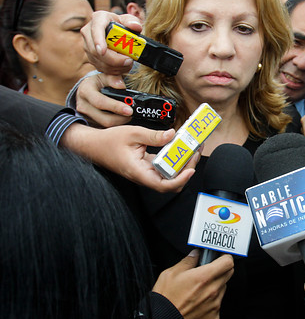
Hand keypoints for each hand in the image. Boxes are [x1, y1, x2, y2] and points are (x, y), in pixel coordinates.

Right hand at [61, 123, 196, 192]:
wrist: (94, 145)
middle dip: (187, 168)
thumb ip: (154, 136)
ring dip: (183, 164)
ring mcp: (146, 172)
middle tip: (196, 151)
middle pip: (171, 181)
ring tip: (192, 148)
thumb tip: (172, 135)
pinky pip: (164, 167)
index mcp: (139, 172)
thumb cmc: (108, 142)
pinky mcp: (147, 167)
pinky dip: (174, 158)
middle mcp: (144, 176)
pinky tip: (181, 147)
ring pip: (169, 175)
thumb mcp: (132, 133)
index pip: (162, 185)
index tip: (190, 170)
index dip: (179, 181)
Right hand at [75, 72, 133, 127]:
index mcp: (86, 91)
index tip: (129, 110)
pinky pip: (104, 128)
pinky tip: (120, 119)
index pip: (100, 102)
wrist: (86, 90)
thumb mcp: (104, 76)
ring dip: (119, 123)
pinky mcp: (89, 123)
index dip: (116, 107)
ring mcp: (85, 116)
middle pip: (104, 119)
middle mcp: (83, 105)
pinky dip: (114, 126)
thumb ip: (113, 79)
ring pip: (105, 125)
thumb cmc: (98, 83)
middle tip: (131, 114)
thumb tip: (121, 86)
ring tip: (127, 116)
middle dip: (121, 119)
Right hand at [82, 10, 141, 75]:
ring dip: (115, 67)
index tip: (103, 51)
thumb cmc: (122, 25)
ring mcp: (88, 45)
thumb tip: (135, 26)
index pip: (96, 29)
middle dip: (114, 59)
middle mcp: (89, 32)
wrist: (116, 32)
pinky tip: (122, 67)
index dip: (98, 41)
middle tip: (129, 61)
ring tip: (128, 64)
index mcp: (98, 18)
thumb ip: (133, 22)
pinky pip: (100, 67)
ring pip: (98, 61)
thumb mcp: (129, 20)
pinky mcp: (91, 56)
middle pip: (96, 50)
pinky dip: (113, 71)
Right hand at [153, 250, 234, 318]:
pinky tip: (197, 305)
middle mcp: (213, 291)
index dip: (225, 258)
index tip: (221, 258)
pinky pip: (217, 306)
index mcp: (204, 277)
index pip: (228, 262)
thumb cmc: (164, 302)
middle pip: (228, 275)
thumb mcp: (170, 274)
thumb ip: (187, 261)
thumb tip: (195, 255)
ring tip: (197, 292)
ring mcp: (215, 306)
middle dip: (221, 271)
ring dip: (215, 287)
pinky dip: (210, 304)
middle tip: (208, 272)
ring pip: (222, 290)